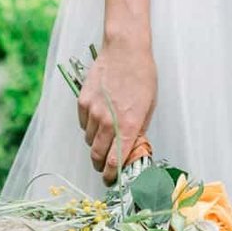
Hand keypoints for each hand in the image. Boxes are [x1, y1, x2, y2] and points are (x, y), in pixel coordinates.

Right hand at [76, 36, 157, 184]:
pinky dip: (89, 127)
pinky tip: (98, 118)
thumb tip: (131, 148)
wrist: (125, 49)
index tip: (110, 181)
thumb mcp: (148, 106)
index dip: (111, 175)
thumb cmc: (142, 76)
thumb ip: (138, 130)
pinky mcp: (83, 101)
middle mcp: (109, 121)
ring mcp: (93, 111)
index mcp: (128, 124)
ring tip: (104, 135)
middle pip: (97, 156)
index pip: (115, 161)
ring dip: (95, 144)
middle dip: (100, 165)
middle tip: (104, 166)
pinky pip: (83, 124)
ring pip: (89, 140)